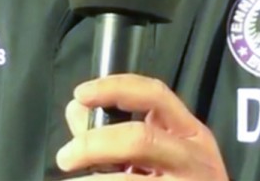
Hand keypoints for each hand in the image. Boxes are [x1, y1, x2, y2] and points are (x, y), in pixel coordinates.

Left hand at [56, 74, 227, 179]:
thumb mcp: (161, 152)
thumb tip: (76, 110)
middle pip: (140, 138)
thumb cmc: (182, 180)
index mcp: (191, 131)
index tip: (81, 93)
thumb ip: (118, 130)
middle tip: (65, 157)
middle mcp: (194, 158)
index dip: (115, 87)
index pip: (156, 94)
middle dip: (94, 143)